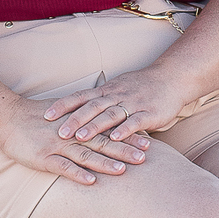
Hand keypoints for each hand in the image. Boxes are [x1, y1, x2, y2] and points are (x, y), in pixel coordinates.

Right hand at [0, 99, 152, 186]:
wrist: (8, 118)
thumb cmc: (36, 117)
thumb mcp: (64, 115)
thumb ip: (83, 121)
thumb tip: (104, 126)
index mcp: (78, 124)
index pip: (107, 130)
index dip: (127, 136)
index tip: (147, 142)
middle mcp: (71, 134)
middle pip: (102, 142)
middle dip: (123, 150)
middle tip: (144, 157)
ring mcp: (57, 146)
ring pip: (85, 154)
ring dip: (105, 163)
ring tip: (123, 171)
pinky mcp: (43, 158)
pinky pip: (62, 167)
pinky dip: (77, 174)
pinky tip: (91, 181)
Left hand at [43, 70, 186, 144]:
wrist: (172, 78)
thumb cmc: (143, 86)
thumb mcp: (118, 88)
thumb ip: (101, 99)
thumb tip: (78, 110)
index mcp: (108, 90)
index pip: (81, 96)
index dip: (63, 105)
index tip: (46, 115)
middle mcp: (117, 95)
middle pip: (92, 106)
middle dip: (75, 119)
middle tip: (58, 132)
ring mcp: (133, 103)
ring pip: (110, 114)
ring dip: (95, 126)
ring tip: (80, 137)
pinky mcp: (148, 113)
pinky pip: (134, 121)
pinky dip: (124, 130)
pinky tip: (114, 139)